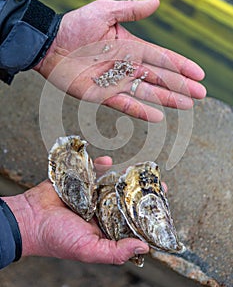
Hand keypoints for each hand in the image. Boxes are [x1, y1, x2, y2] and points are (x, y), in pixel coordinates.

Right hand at [3, 157, 150, 264]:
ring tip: (139, 170)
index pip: (130, 221)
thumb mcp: (89, 250)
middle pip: (125, 199)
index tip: (162, 204)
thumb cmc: (56, 238)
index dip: (146, 214)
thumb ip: (116, 251)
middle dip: (141, 191)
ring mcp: (91, 194)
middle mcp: (101, 210)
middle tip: (157, 183)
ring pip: (112, 183)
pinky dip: (101, 164)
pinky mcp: (80, 181)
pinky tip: (109, 161)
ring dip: (125, 175)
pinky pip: (94, 170)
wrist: (30, 218)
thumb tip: (143, 248)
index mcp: (105, 228)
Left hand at [34, 0, 205, 121]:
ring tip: (187, 105)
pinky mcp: (102, 95)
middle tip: (200, 95)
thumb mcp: (105, 11)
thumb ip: (131, 10)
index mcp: (131, 46)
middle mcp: (127, 65)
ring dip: (167, 99)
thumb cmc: (74, 25)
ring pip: (147, 92)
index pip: (162, 57)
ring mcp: (116, 81)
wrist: (49, 44)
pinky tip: (158, 117)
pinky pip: (125, 104)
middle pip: (159, 77)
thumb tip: (157, 2)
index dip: (180, 65)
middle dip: (180, 86)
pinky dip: (140, 111)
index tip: (198, 74)